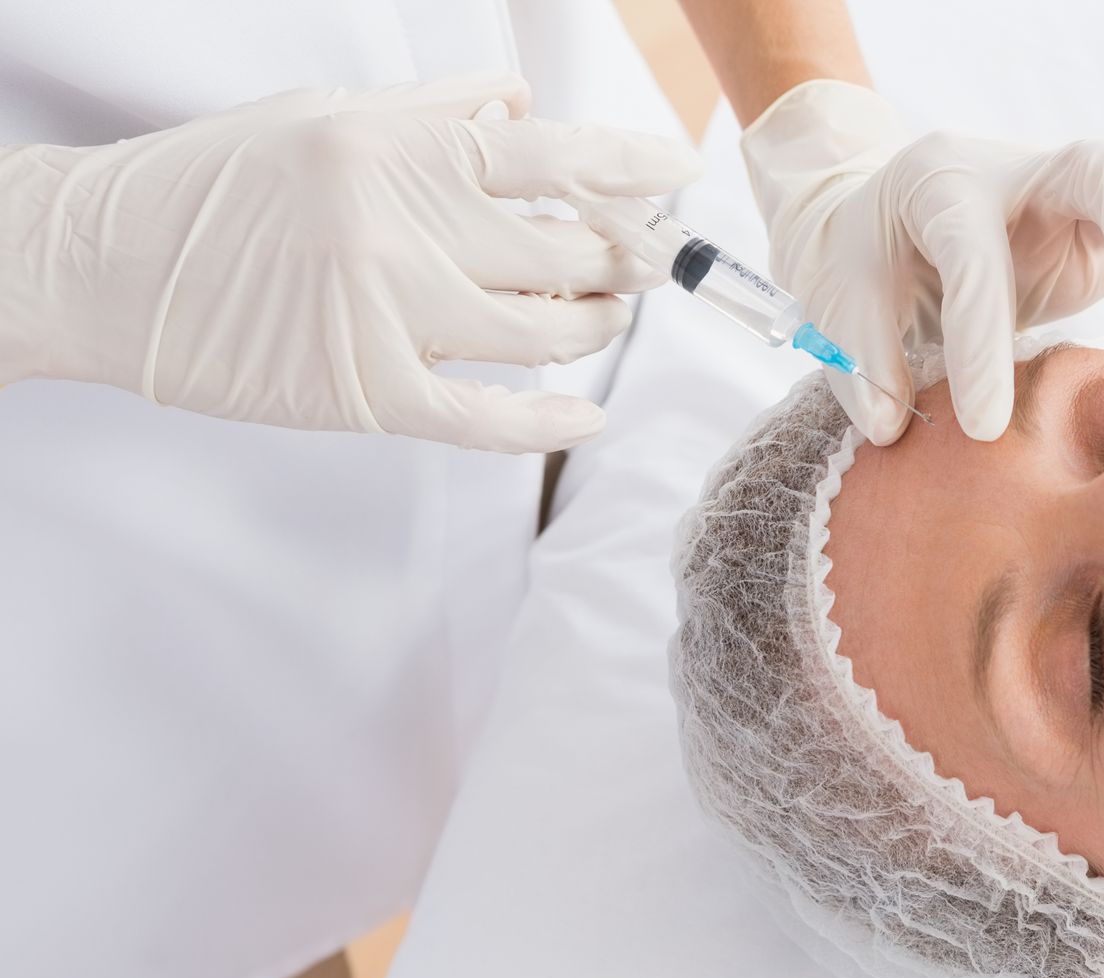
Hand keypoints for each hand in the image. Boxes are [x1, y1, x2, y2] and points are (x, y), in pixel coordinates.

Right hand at [0, 73, 701, 451]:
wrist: (98, 264)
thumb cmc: (209, 185)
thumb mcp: (322, 114)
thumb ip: (431, 110)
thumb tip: (521, 102)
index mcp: (399, 147)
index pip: (552, 154)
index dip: (632, 167)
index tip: (679, 175)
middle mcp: (406, 225)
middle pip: (566, 249)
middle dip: (626, 257)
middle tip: (648, 260)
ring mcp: (392, 313)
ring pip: (546, 332)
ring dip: (596, 326)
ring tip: (606, 315)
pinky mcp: (370, 392)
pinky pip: (491, 418)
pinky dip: (551, 423)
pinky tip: (588, 416)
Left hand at [739, 80, 1103, 444]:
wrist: (878, 208)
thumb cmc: (863, 256)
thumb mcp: (836, 296)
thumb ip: (862, 358)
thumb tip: (890, 425)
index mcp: (943, 187)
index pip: (972, 257)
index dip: (979, 341)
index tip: (988, 425)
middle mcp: (1017, 173)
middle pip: (1092, 171)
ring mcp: (1067, 193)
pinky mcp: (1101, 221)